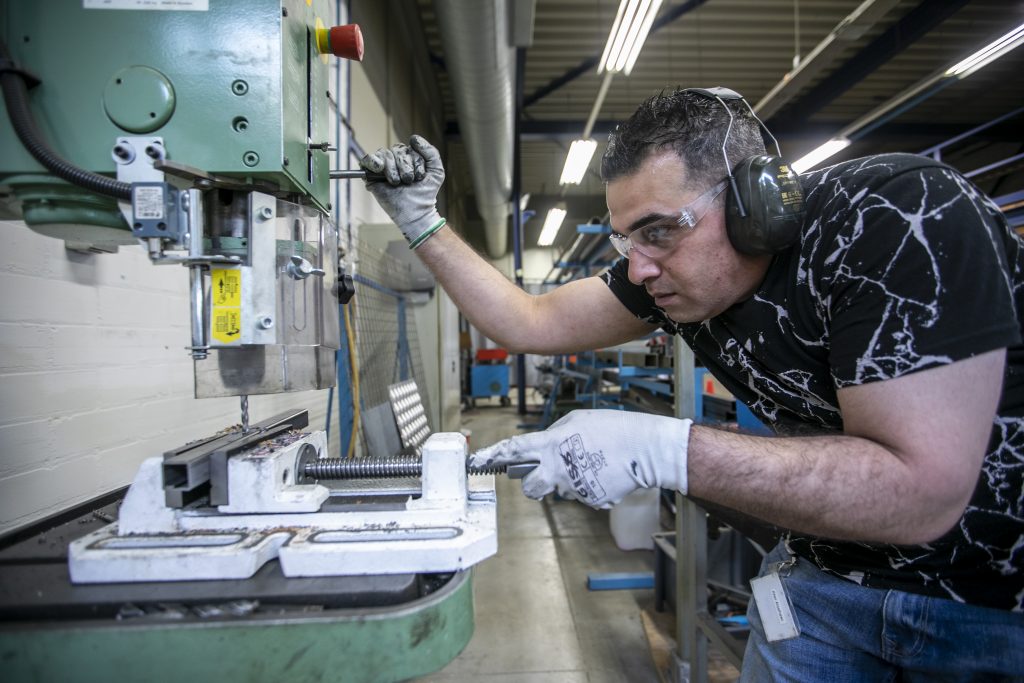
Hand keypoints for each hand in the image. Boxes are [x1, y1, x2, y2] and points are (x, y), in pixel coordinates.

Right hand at [360, 135, 445, 247]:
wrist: (417, 211)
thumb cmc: (426, 193)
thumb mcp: (436, 170)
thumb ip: (431, 152)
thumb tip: (413, 138)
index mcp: (408, 157)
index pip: (408, 148)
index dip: (416, 161)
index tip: (420, 176)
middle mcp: (395, 160)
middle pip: (397, 150)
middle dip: (405, 166)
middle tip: (409, 181)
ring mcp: (383, 168)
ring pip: (384, 154)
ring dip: (393, 169)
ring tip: (398, 182)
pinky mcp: (371, 176)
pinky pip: (367, 160)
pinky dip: (372, 161)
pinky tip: (380, 168)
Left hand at [468, 409, 691, 508]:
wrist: (645, 449)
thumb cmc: (613, 429)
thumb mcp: (576, 421)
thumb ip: (553, 434)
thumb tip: (543, 448)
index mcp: (552, 444)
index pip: (515, 451)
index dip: (494, 456)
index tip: (480, 462)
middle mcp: (558, 468)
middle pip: (529, 486)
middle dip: (532, 482)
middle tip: (546, 472)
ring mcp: (574, 487)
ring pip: (559, 490)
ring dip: (569, 480)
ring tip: (592, 464)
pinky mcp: (590, 500)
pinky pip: (582, 495)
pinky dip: (590, 486)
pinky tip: (604, 473)